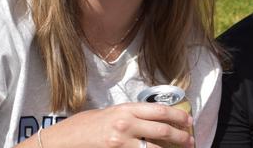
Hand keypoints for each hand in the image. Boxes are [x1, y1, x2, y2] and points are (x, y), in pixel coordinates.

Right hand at [40, 102, 193, 147]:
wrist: (61, 142)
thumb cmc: (83, 127)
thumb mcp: (108, 113)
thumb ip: (129, 116)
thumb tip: (150, 120)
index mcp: (125, 109)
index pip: (159, 110)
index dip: (178, 116)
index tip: (188, 121)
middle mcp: (125, 124)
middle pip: (162, 130)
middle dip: (181, 136)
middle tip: (191, 140)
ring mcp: (121, 143)